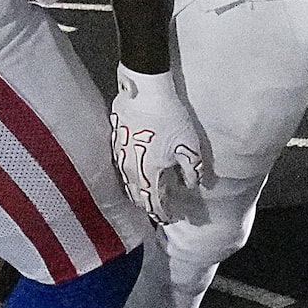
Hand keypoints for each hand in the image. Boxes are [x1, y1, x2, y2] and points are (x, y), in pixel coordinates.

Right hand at [111, 67, 210, 225]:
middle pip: (138, 197)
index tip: (172, 218)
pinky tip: (141, 169)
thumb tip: (191, 185)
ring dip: (140, 191)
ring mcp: (120, 155)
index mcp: (148, 174)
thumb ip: (191, 170)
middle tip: (161, 208)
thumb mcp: (189, 146)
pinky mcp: (116, 141)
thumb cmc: (169, 118)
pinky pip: (123, 167)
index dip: (164, 214)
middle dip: (150, 205)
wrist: (145, 90)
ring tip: (151, 191)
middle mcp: (130, 170)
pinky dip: (133, 175)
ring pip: (128, 183)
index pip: (154, 204)